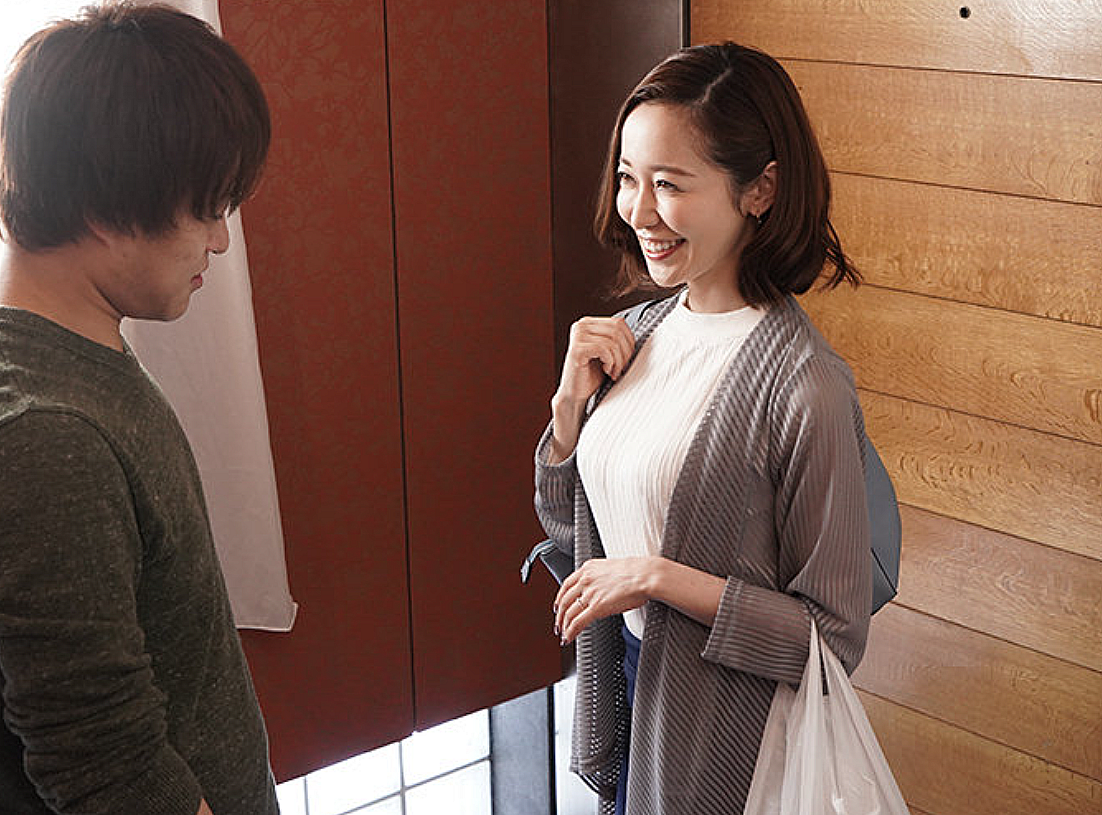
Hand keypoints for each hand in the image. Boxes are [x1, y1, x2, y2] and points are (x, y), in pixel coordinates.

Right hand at [547, 316, 634, 462]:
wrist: (576, 394)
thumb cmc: (595, 374)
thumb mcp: (610, 353)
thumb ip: (620, 339)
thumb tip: (653, 329)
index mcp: (589, 323)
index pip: (619, 323)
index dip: (629, 342)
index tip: (625, 360)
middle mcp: (581, 325)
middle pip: (617, 330)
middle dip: (625, 352)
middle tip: (621, 369)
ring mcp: (577, 336)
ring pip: (612, 341)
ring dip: (618, 360)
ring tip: (613, 372)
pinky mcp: (576, 350)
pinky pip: (604, 349)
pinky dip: (611, 362)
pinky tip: (606, 372)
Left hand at [553, 557, 655, 644]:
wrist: (646, 575)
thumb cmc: (637, 572)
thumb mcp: (612, 568)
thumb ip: (601, 579)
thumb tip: (601, 590)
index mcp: (588, 568)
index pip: (566, 585)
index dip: (559, 598)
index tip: (558, 606)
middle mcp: (586, 580)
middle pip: (564, 600)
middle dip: (559, 615)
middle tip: (559, 624)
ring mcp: (590, 593)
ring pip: (568, 613)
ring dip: (564, 626)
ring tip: (564, 634)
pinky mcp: (597, 607)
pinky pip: (577, 622)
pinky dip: (570, 632)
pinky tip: (569, 637)